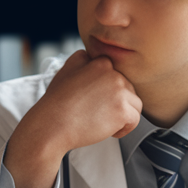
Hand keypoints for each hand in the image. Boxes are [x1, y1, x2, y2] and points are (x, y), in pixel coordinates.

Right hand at [3, 50, 141, 187]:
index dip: (109, 91)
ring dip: (123, 115)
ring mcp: (119, 91)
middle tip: (98, 113)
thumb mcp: (66, 70)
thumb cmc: (57, 102)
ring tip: (105, 122)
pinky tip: (109, 130)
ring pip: (135, 104)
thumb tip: (92, 57)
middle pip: (128, 89)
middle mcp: (113, 74)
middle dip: (117, 103)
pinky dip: (125, 128)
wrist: (52, 124)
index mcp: (101, 62)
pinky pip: (135, 119)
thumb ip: (83, 60)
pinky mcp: (122, 110)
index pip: (117, 75)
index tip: (97, 100)